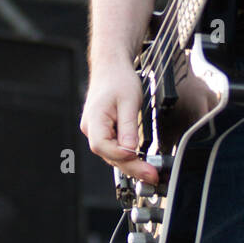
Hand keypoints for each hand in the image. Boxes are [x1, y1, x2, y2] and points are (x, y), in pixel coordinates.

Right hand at [80, 60, 159, 183]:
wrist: (111, 67)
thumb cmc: (118, 79)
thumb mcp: (129, 101)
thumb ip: (128, 127)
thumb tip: (130, 150)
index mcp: (94, 119)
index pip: (103, 146)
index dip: (121, 155)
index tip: (138, 157)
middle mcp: (91, 129)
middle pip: (109, 155)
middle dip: (132, 167)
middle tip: (152, 175)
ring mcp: (96, 131)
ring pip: (112, 155)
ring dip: (131, 164)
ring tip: (150, 172)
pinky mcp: (103, 132)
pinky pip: (114, 149)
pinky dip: (127, 156)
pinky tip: (140, 162)